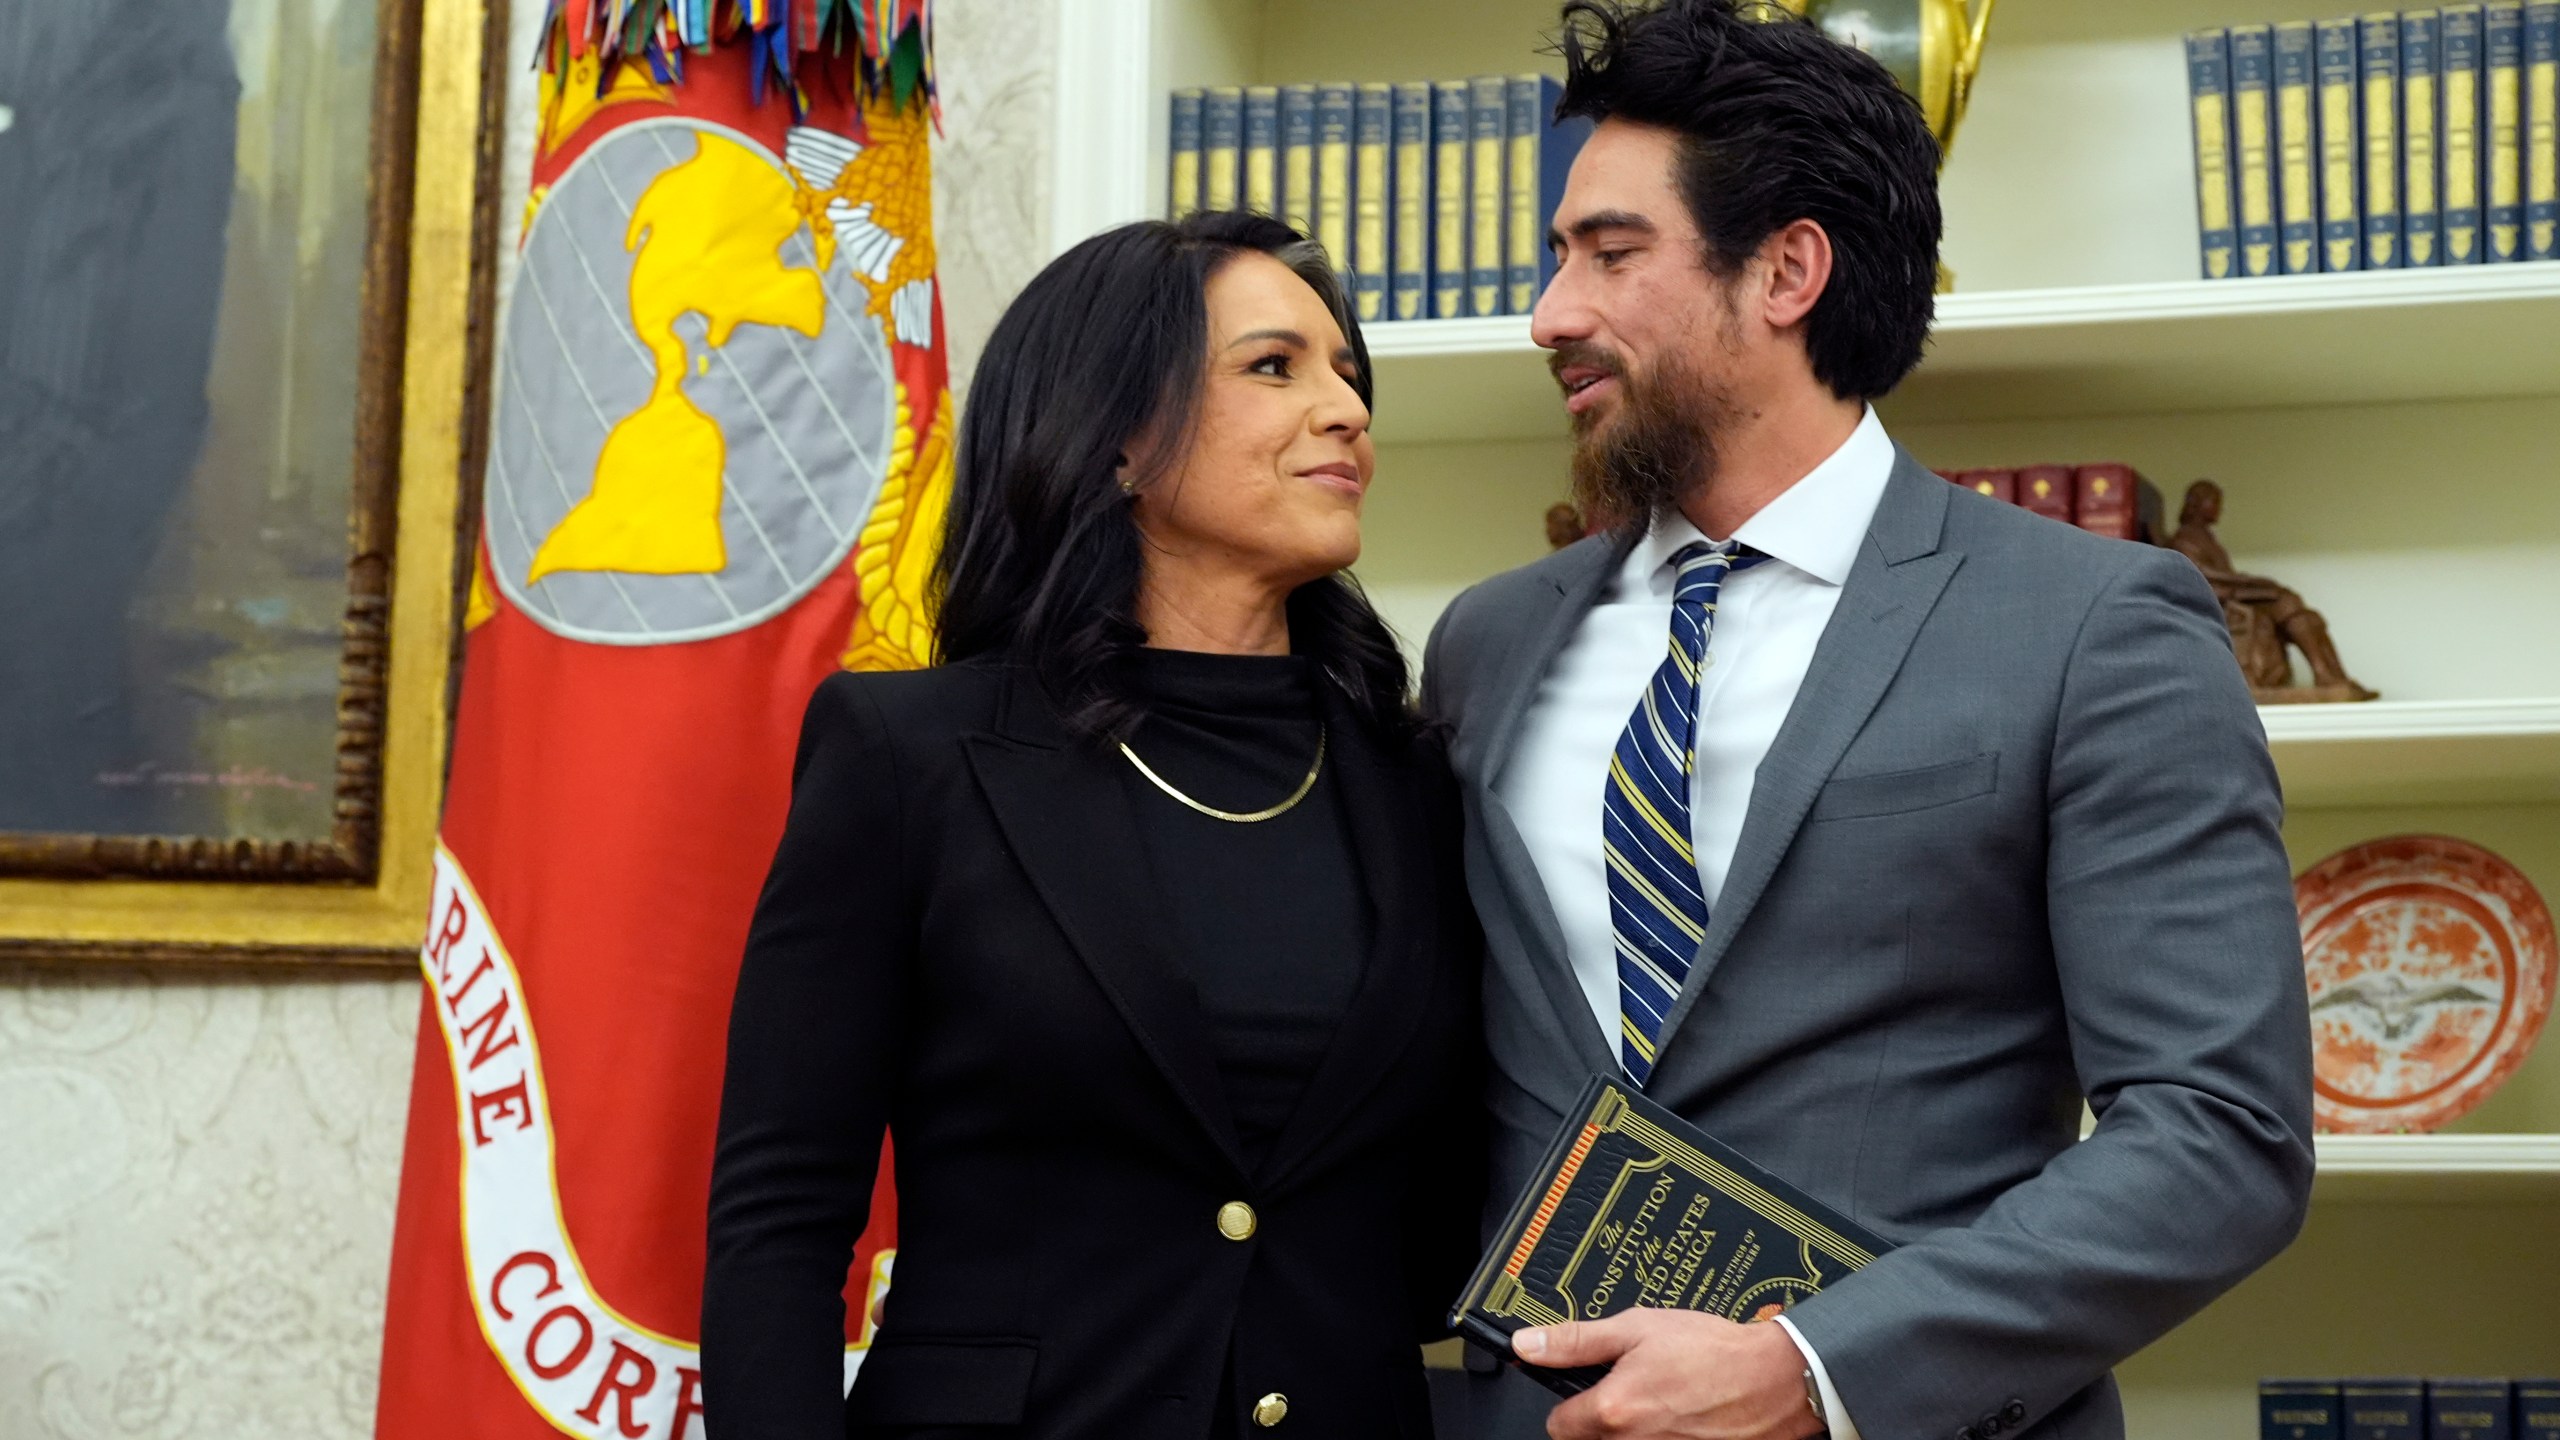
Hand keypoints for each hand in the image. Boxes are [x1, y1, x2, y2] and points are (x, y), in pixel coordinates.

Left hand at [1512, 1310, 1823, 1439]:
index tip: (1587, 1390)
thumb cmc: (1716, 1353)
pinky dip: (1665, 1438)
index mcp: (1613, 1410)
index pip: (1558, 1425)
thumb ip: (1576, 1340)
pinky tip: (1684, 1419)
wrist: (1778, 1380)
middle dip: (1603, 1419)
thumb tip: (1529, 1344)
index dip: (1569, 1403)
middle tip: (1633, 1391)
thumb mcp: (1638, 1328)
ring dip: (1634, 1431)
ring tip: (1663, 1402)